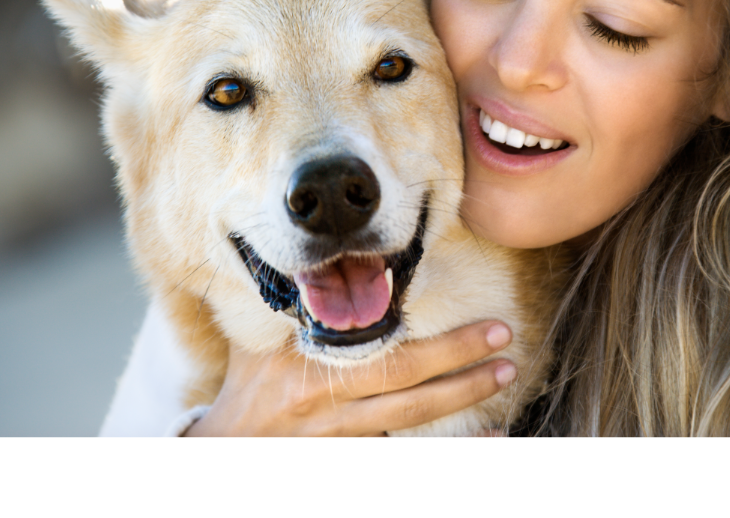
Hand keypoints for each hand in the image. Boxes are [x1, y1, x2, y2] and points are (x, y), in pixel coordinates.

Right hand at [184, 321, 515, 435]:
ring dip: (460, 400)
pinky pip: (401, 456)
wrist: (224, 450)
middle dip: (461, 362)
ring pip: (410, 422)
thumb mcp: (261, 343)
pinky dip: (445, 450)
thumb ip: (298, 313)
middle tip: (505, 340)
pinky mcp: (344, 460)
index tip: (483, 326)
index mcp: (310, 368)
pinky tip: (486, 439)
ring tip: (503, 379)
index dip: (439, 345)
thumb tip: (333, 270)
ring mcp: (339, 439)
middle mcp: (328, 406)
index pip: (385, 353)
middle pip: (408, 384)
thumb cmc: (248, 386)